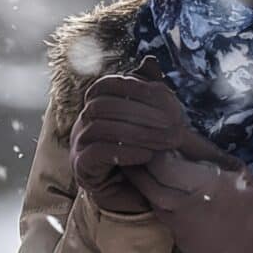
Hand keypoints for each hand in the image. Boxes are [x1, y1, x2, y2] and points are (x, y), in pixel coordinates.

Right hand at [70, 56, 226, 212]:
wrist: (135, 191)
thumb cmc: (144, 148)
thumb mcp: (152, 118)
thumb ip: (150, 90)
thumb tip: (149, 60)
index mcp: (98, 103)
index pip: (107, 84)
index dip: (136, 86)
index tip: (168, 96)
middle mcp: (83, 120)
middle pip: (103, 105)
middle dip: (142, 113)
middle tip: (174, 125)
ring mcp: (78, 143)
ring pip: (100, 128)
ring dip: (138, 134)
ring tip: (166, 142)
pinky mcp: (81, 167)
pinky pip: (96, 153)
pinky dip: (124, 152)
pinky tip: (148, 156)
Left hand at [123, 151, 252, 252]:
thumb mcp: (241, 175)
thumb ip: (216, 162)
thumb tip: (195, 149)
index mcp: (202, 184)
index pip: (163, 166)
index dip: (152, 155)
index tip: (149, 145)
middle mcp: (185, 205)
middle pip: (150, 185)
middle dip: (138, 171)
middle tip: (132, 159)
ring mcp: (180, 227)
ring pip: (153, 204)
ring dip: (146, 189)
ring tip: (142, 176)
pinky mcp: (180, 243)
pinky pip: (165, 220)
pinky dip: (160, 207)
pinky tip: (164, 200)